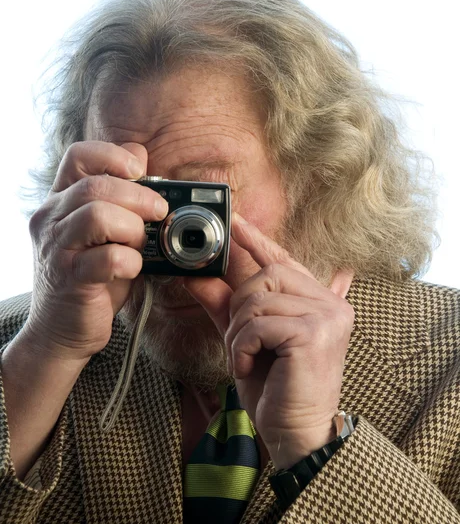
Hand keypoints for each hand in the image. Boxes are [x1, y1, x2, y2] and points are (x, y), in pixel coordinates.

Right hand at [25, 141, 168, 362]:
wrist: (61, 331)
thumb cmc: (90, 277)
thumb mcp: (105, 232)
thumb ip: (119, 197)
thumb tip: (141, 157)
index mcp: (60, 201)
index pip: (78, 155)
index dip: (113, 155)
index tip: (140, 172)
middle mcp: (51, 219)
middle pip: (96, 184)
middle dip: (140, 196)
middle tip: (159, 213)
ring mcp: (57, 249)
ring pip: (98, 214)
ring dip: (133, 228)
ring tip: (139, 244)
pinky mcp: (70, 280)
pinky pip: (108, 258)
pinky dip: (131, 262)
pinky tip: (132, 269)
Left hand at [184, 213, 353, 469]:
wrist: (295, 430)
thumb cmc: (275, 384)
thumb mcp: (245, 337)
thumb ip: (225, 305)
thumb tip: (195, 276)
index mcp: (318, 300)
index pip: (284, 260)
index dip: (257, 240)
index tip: (234, 220)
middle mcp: (330, 303)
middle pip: (266, 276)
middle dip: (241, 308)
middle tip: (240, 341)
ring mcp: (327, 317)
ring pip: (259, 299)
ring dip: (239, 332)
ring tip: (246, 358)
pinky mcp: (314, 334)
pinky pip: (259, 324)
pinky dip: (242, 346)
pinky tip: (248, 366)